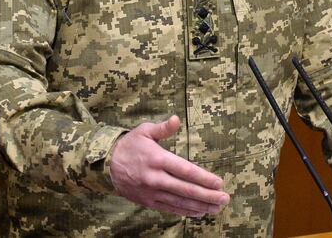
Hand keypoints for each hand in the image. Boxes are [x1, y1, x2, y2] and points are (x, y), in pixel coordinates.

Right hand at [109, 115, 229, 217]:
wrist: (107, 165)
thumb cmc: (130, 144)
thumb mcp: (144, 130)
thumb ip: (163, 128)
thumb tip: (176, 119)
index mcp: (157, 159)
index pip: (185, 171)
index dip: (204, 178)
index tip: (219, 182)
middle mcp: (156, 178)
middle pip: (186, 190)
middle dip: (208, 195)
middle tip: (225, 198)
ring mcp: (152, 192)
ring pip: (180, 202)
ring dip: (201, 206)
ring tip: (217, 207)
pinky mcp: (148, 202)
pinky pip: (170, 209)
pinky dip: (186, 212)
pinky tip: (199, 212)